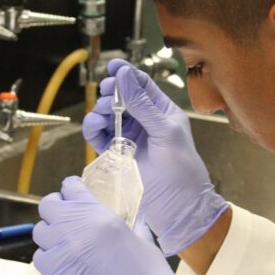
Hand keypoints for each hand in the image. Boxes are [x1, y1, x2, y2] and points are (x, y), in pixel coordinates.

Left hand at [33, 176, 195, 274]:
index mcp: (101, 218)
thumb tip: (130, 218)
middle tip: (67, 215)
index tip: (74, 193)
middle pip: (48, 207)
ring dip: (51, 233)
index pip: (71, 188)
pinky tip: (65, 263)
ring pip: (40, 232)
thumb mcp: (144, 242)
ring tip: (66, 241)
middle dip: (56, 207)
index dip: (72, 189)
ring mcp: (63, 256)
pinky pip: (41, 259)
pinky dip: (49, 257)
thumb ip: (130, 225)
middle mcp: (76, 232)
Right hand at [82, 59, 228, 255]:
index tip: (112, 67)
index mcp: (162, 111)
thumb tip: (125, 75)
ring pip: (107, 115)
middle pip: (121, 97)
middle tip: (109, 95)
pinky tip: (95, 127)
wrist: (177, 206)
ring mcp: (130, 137)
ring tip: (105, 114)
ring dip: (101, 110)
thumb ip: (143, 104)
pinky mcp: (117, 154)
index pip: (142, 85)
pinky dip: (93, 128)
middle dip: (112, 92)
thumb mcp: (165, 131)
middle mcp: (145, 122)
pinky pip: (99, 136)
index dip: (126, 74)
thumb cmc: (181, 169)